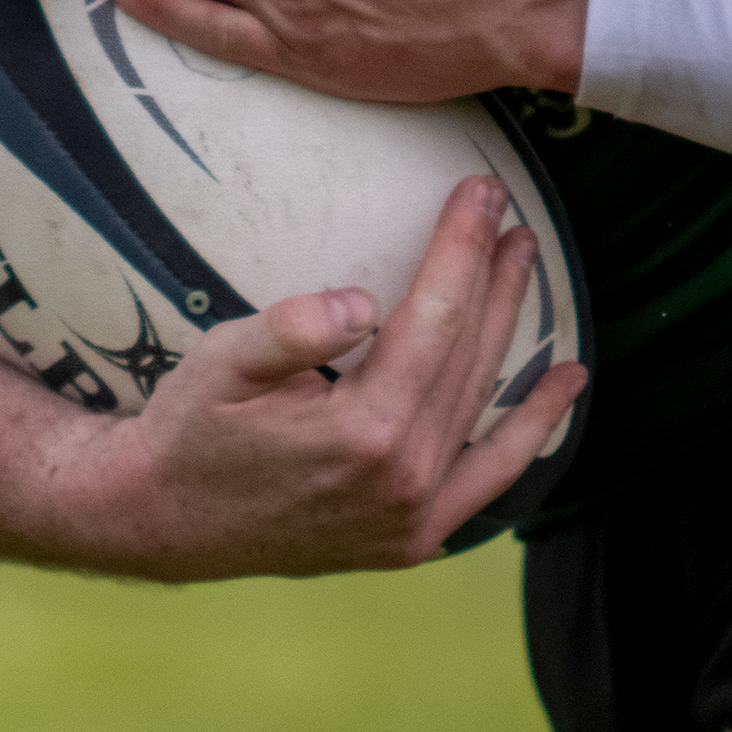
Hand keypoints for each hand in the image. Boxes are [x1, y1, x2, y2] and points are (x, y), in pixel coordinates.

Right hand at [61, 176, 586, 578]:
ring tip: (527, 265)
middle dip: (492, 275)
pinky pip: (492, 476)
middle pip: (468, 354)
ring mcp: (416, 516)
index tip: (481, 192)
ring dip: (515, 329)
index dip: (461, 247)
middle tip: (507, 213)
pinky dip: (532, 429)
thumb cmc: (190, 431)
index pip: (435, 316)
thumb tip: (361, 302)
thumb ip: (290, 330)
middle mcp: (403, 479)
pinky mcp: (415, 539)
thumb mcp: (221, 365)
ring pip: (483, 404)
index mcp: (362, 431)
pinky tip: (567, 383)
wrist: (164, 524)